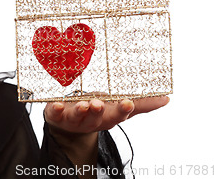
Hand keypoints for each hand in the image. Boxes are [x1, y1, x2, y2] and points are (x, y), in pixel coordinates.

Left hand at [44, 96, 169, 134]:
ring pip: (78, 116)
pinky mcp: (57, 115)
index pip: (118, 114)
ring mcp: (74, 118)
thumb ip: (140, 104)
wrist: (68, 121)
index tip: (127, 102)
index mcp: (108, 117)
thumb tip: (166, 99)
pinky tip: (55, 105)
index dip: (123, 110)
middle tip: (100, 105)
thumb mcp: (117, 107)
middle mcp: (92, 119)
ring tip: (83, 104)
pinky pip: (55, 113)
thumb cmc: (97, 110)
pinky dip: (55, 109)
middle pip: (98, 118)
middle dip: (99, 112)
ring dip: (81, 110)